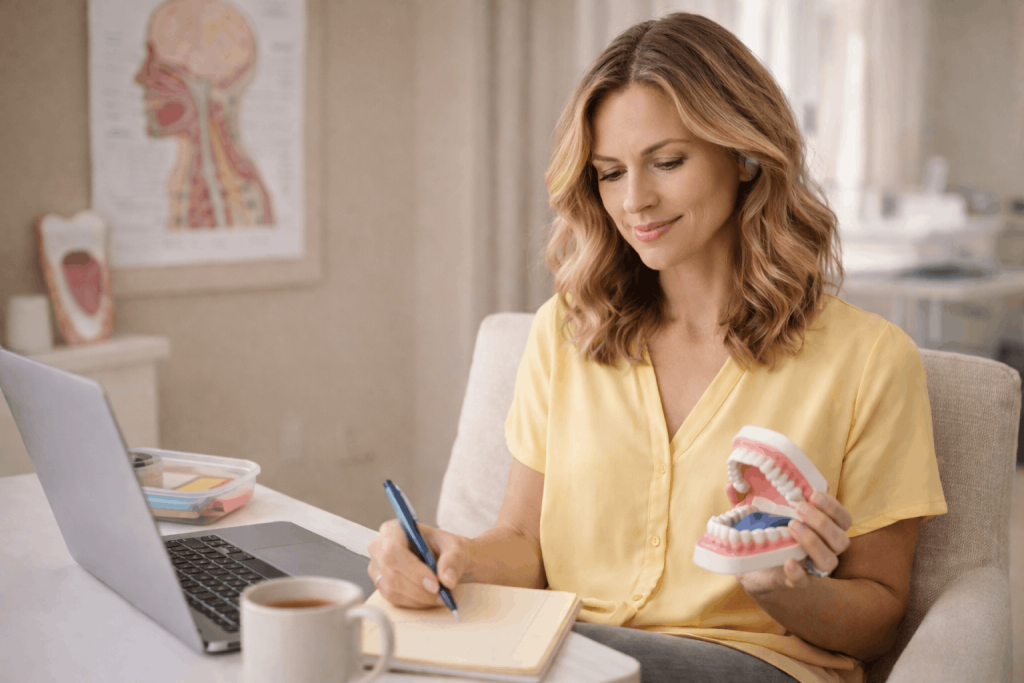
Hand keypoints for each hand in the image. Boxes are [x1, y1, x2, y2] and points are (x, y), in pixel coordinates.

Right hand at [366, 519, 470, 607]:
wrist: (446, 560)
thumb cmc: (446, 548)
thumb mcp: (456, 547)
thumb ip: (454, 559)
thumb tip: (447, 579)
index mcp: (394, 529)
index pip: (394, 550)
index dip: (412, 569)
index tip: (434, 584)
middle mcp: (380, 548)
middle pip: (391, 572)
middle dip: (419, 588)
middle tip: (442, 595)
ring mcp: (378, 568)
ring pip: (393, 589)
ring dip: (420, 598)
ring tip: (443, 596)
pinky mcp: (383, 586)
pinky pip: (396, 600)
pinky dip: (417, 603)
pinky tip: (432, 598)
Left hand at [737, 491, 851, 594]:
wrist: (750, 568)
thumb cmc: (761, 535)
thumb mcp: (756, 515)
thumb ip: (745, 500)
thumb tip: (730, 486)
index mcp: (819, 528)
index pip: (842, 519)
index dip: (833, 507)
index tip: (813, 494)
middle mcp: (822, 548)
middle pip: (841, 539)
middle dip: (823, 521)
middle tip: (799, 508)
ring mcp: (810, 567)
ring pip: (830, 560)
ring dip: (814, 542)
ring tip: (792, 527)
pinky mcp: (794, 581)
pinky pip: (805, 581)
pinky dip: (799, 573)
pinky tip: (789, 562)